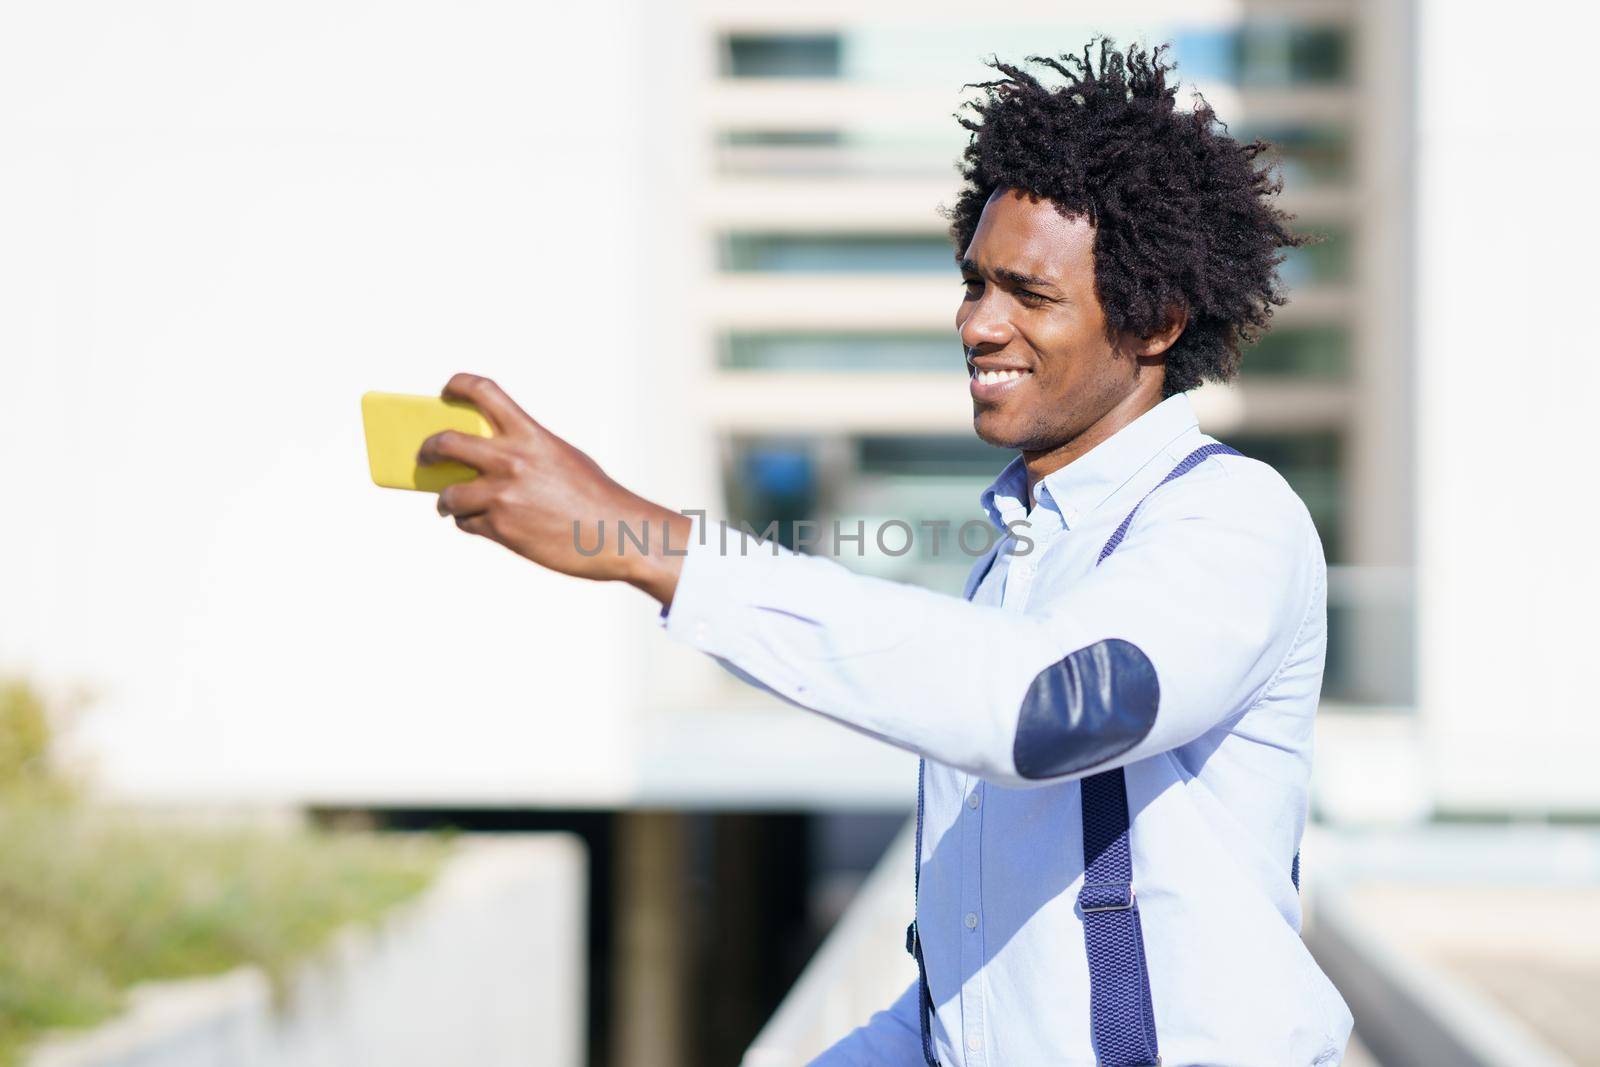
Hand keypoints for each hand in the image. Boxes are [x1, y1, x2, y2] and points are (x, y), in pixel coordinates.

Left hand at [419, 373, 691, 604]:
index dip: (457, 386)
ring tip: (448, 503)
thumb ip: (524, 453)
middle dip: (428, 449)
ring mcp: (503, 496)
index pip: (482, 391)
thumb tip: (481, 462)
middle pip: (446, 442)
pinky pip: (467, 523)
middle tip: (425, 455)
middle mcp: (511, 461)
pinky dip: (469, 523)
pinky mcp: (501, 528)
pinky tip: (480, 524)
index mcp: (530, 435)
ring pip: (449, 494)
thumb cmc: (593, 498)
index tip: (447, 392)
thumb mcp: (561, 458)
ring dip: (446, 500)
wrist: (616, 534)